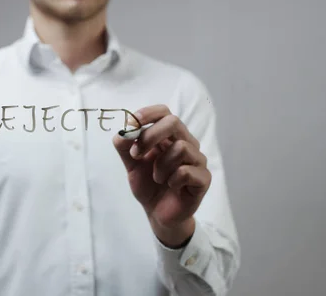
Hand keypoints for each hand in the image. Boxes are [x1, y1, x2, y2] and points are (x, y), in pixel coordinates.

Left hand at [112, 105, 211, 247]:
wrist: (158, 213)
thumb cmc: (149, 185)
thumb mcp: (131, 165)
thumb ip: (124, 147)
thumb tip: (121, 132)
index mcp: (169, 136)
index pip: (164, 112)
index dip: (148, 113)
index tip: (131, 123)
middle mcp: (186, 143)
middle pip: (173, 123)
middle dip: (150, 136)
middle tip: (136, 155)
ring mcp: (197, 160)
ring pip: (180, 147)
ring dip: (161, 166)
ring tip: (157, 178)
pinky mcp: (203, 179)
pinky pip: (186, 171)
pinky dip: (172, 180)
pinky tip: (170, 186)